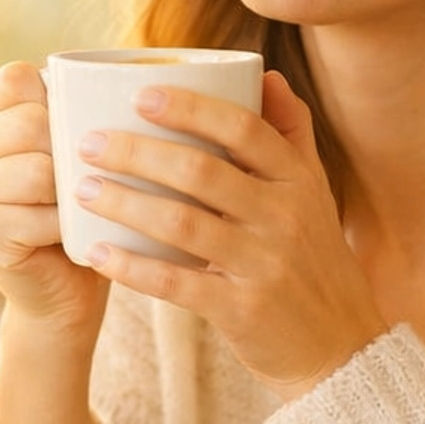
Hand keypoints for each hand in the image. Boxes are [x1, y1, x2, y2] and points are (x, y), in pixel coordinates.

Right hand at [0, 63, 109, 340]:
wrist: (68, 286)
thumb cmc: (84, 207)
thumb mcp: (80, 147)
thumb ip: (79, 108)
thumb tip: (114, 81)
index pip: (16, 78)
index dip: (58, 100)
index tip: (77, 130)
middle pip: (29, 122)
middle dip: (72, 149)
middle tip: (86, 177)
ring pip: (36, 170)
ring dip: (74, 190)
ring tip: (81, 205)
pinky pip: (40, 217)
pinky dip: (70, 227)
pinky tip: (74, 235)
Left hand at [70, 71, 386, 399]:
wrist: (341, 348)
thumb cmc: (315, 261)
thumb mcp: (315, 194)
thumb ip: (291, 134)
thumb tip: (265, 75)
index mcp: (297, 180)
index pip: (243, 128)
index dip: (190, 107)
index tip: (139, 94)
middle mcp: (283, 217)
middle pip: (201, 172)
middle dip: (137, 152)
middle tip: (88, 143)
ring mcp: (264, 264)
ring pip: (182, 224)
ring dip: (126, 203)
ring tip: (83, 190)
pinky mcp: (242, 310)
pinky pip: (177, 284)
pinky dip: (133, 267)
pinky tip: (97, 252)